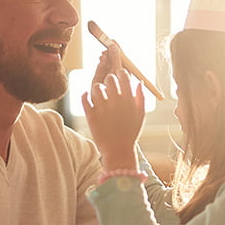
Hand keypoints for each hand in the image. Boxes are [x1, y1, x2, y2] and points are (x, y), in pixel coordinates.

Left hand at [81, 47, 145, 168]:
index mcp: (129, 100)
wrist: (118, 151)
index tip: (119, 78)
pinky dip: (85, 96)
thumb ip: (140, 97)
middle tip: (109, 86)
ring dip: (97, 89)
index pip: (123, 75)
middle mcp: (116, 102)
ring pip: (96, 87)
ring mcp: (102, 108)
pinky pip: (84, 98)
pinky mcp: (91, 116)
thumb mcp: (140, 115)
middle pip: (109, 78)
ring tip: (99, 95)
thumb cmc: (130, 132)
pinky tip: (89, 98)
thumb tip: (138, 81)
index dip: (120, 74)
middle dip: (109, 80)